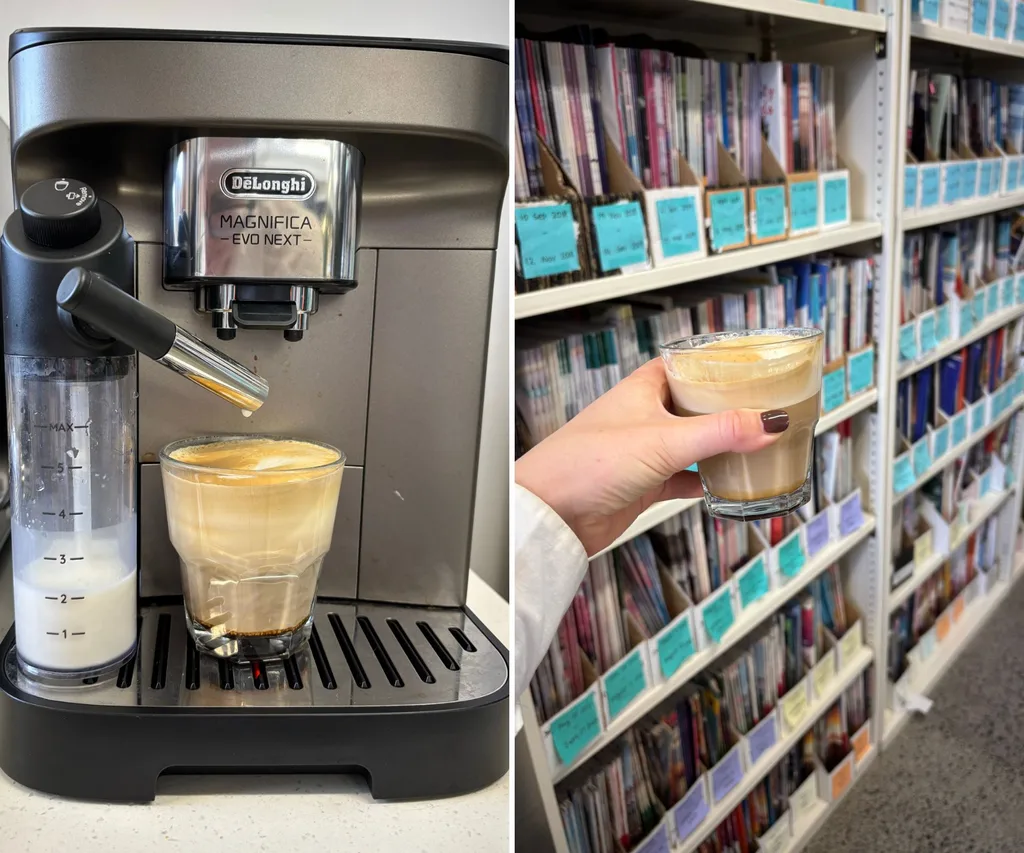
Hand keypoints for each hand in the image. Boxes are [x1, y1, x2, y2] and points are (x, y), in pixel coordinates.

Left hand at [514, 357, 788, 555]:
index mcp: (645, 388)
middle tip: (769, 412)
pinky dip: (706, 481)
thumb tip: (768, 422)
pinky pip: (684, 477)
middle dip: (730, 411)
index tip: (758, 370)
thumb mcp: (663, 441)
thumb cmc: (586, 462)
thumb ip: (719, 432)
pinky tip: (727, 485)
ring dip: (721, 448)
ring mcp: (644, 449)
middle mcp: (645, 414)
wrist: (552, 513)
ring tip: (759, 448)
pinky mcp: (644, 483)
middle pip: (697, 406)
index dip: (721, 366)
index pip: (690, 366)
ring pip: (694, 443)